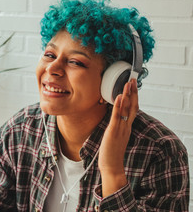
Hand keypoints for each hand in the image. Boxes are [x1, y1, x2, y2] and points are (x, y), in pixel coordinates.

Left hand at [98, 79, 138, 196]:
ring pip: (126, 109)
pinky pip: (117, 117)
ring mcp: (121, 129)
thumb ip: (117, 126)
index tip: (133, 85)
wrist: (112, 166)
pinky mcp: (113, 132)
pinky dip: (118, 106)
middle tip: (133, 79)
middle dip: (133, 92)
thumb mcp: (116, 136)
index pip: (133, 108)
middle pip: (133, 106)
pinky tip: (118, 97)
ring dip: (127, 95)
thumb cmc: (112, 152)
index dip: (134, 96)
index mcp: (127, 127)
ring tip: (127, 83)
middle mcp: (126, 126)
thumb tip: (114, 117)